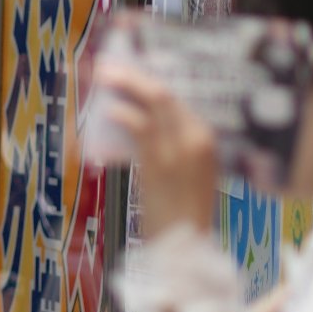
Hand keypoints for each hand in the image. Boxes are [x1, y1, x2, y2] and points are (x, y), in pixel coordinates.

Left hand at [99, 60, 220, 237]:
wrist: (185, 245)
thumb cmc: (184, 211)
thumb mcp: (190, 171)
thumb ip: (174, 144)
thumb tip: (142, 119)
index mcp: (208, 137)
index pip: (180, 97)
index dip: (151, 80)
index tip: (131, 70)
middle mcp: (197, 137)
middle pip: (164, 92)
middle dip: (133, 75)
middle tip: (109, 66)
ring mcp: (178, 148)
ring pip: (151, 102)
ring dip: (124, 85)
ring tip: (103, 77)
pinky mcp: (157, 162)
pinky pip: (139, 126)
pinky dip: (122, 112)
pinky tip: (109, 109)